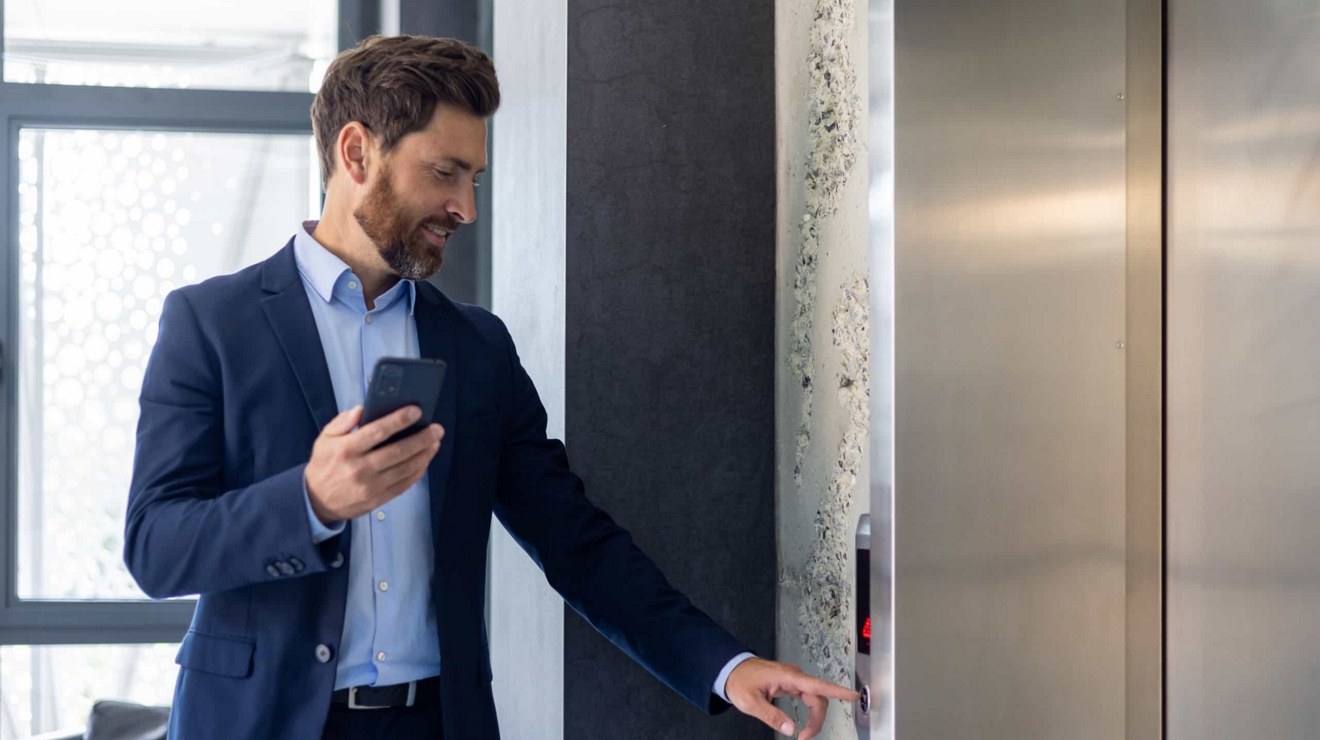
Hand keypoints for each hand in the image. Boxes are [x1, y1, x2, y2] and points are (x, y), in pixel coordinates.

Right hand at [305, 405, 443, 523]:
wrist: (316, 501)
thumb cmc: (324, 465)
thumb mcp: (324, 439)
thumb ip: (342, 422)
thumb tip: (362, 410)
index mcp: (346, 450)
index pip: (377, 432)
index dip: (399, 420)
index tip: (416, 411)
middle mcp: (359, 469)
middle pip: (398, 451)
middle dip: (422, 438)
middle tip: (437, 428)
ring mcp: (370, 487)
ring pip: (405, 469)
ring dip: (424, 455)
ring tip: (435, 442)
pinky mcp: (378, 500)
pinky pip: (404, 485)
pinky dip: (418, 472)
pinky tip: (425, 460)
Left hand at [725, 657, 859, 738]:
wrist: (731, 669)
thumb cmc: (739, 683)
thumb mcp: (751, 703)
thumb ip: (771, 716)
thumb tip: (791, 729)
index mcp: (787, 677)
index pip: (816, 685)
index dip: (837, 691)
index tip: (854, 696)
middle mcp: (795, 676)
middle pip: (818, 697)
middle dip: (817, 719)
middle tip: (804, 738)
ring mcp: (794, 679)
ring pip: (815, 698)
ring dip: (814, 718)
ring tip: (804, 735)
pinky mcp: (791, 683)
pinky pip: (808, 697)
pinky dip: (810, 712)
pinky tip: (806, 723)